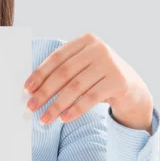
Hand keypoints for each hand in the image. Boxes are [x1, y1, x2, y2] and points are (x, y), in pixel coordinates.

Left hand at [23, 32, 152, 130]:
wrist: (133, 89)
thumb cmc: (98, 78)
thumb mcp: (82, 69)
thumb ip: (62, 72)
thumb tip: (32, 90)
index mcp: (86, 41)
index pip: (57, 58)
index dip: (40, 74)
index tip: (26, 89)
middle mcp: (99, 49)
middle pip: (64, 73)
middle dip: (45, 92)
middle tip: (31, 107)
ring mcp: (111, 64)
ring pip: (75, 87)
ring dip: (56, 105)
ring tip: (44, 118)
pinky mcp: (119, 82)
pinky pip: (90, 99)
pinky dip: (74, 110)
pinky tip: (63, 119)